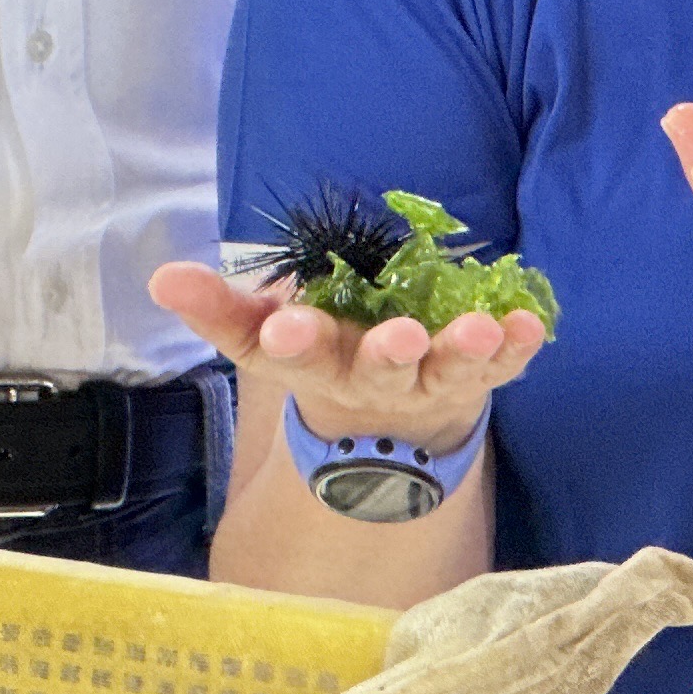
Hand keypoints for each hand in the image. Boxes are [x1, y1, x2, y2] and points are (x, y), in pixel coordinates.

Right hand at [146, 261, 543, 457]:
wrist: (388, 415)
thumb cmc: (324, 351)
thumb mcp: (265, 331)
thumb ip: (219, 306)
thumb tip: (163, 278)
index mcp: (315, 361)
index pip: (293, 353)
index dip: (290, 339)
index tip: (286, 327)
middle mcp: (373, 379)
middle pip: (377, 370)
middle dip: (386, 354)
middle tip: (397, 338)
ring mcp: (428, 381)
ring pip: (445, 371)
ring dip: (463, 351)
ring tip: (480, 330)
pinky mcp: (476, 376)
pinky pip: (502, 366)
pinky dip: (516, 347)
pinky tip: (530, 324)